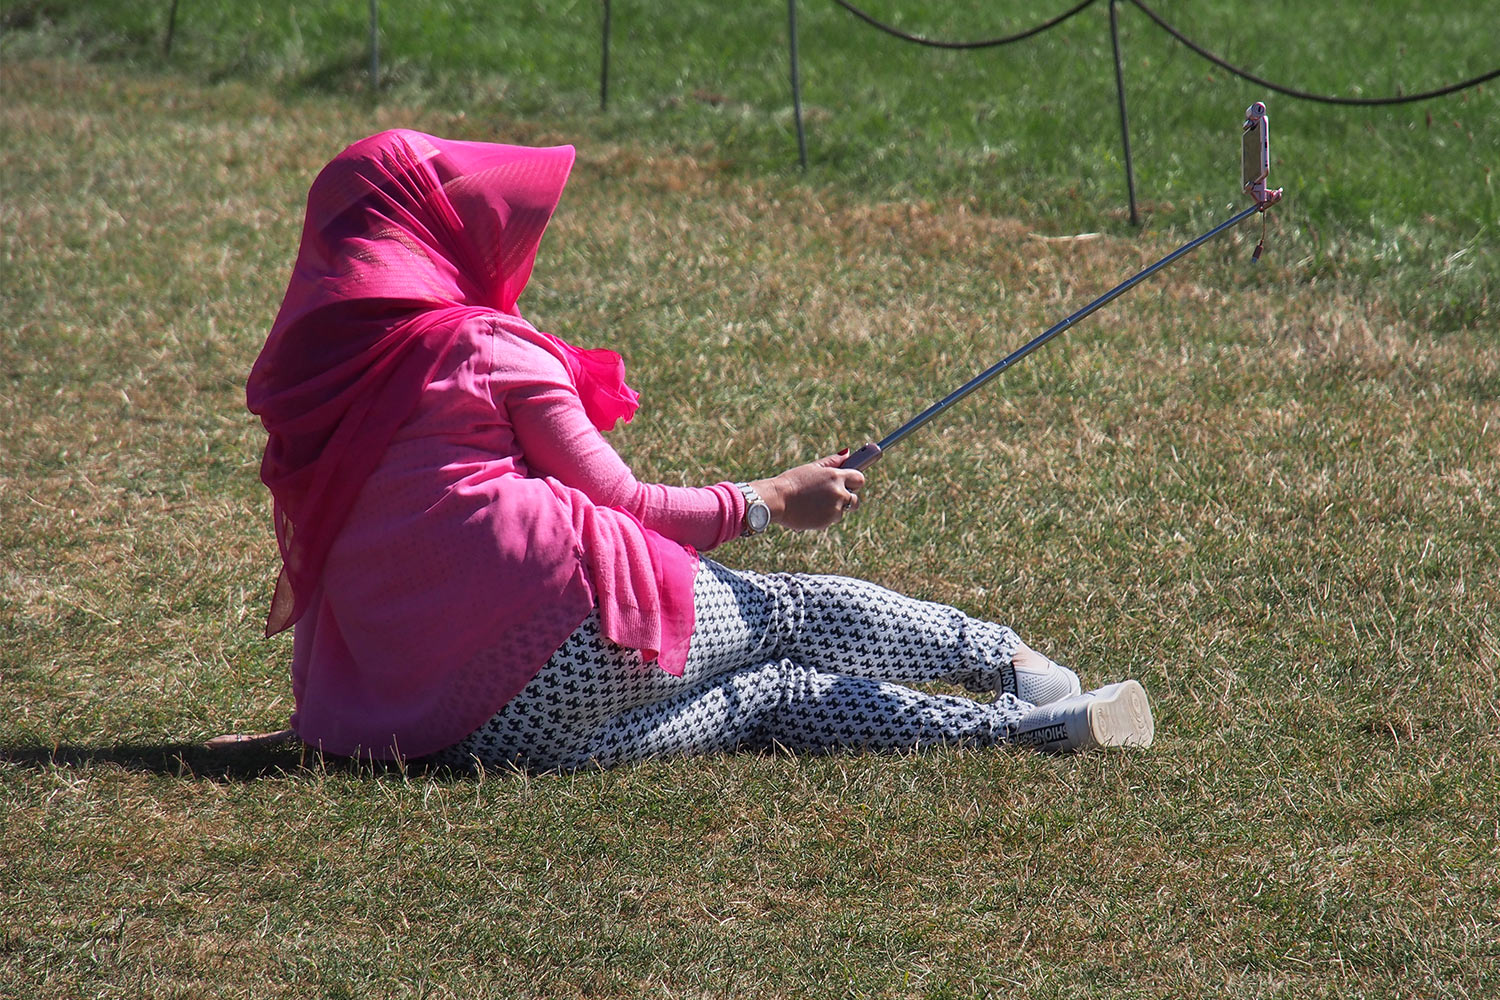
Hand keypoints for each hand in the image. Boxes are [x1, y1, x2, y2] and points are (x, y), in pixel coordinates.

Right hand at [752, 450, 866, 531]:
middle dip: (847, 498)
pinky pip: (831, 520)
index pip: (860, 479)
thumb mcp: (812, 468)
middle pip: (855, 499)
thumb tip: (848, 453)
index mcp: (835, 476)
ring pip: (842, 511)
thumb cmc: (792, 482)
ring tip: (814, 503)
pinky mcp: (827, 522)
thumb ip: (832, 462)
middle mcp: (838, 493)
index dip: (854, 481)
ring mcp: (834, 509)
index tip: (849, 483)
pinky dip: (824, 517)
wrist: (777, 500)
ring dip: (833, 508)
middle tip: (830, 496)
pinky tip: (809, 511)